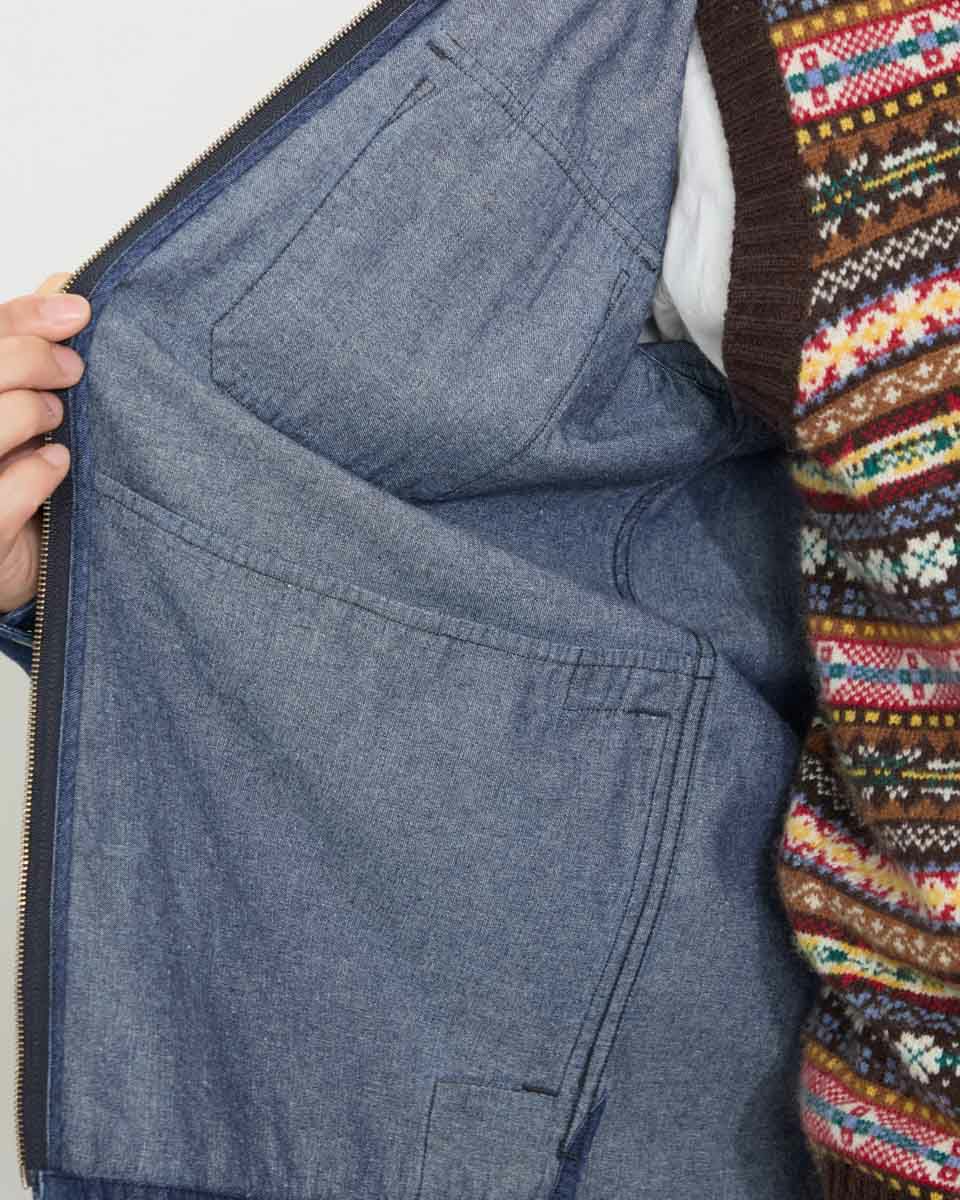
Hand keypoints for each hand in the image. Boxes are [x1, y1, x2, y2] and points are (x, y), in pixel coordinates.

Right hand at [0, 272, 87, 613]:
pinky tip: (57, 463)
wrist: (7, 556)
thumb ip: (28, 343)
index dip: (25, 318)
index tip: (77, 312)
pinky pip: (2, 494)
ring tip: (56, 420)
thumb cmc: (6, 468)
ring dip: (32, 412)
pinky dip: (39, 472)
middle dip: (32, 360)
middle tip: (73, 370)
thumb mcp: (17, 400)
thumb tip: (65, 284)